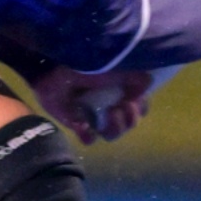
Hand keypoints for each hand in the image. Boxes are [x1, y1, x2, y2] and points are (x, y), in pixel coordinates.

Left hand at [33, 66, 154, 142]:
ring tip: (107, 114)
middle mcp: (109, 103)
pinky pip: (88, 138)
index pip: (140, 108)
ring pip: (112, 134)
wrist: (58, 65)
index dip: (139, 109)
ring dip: (114, 128)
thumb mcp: (121, 66)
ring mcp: (92, 114)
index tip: (134, 101)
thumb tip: (141, 94)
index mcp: (120, 90)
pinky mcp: (75, 122)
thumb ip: (138, 79)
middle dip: (128, 120)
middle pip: (128, 124)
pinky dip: (89, 136)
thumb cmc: (90, 62)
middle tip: (120, 107)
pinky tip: (85, 128)